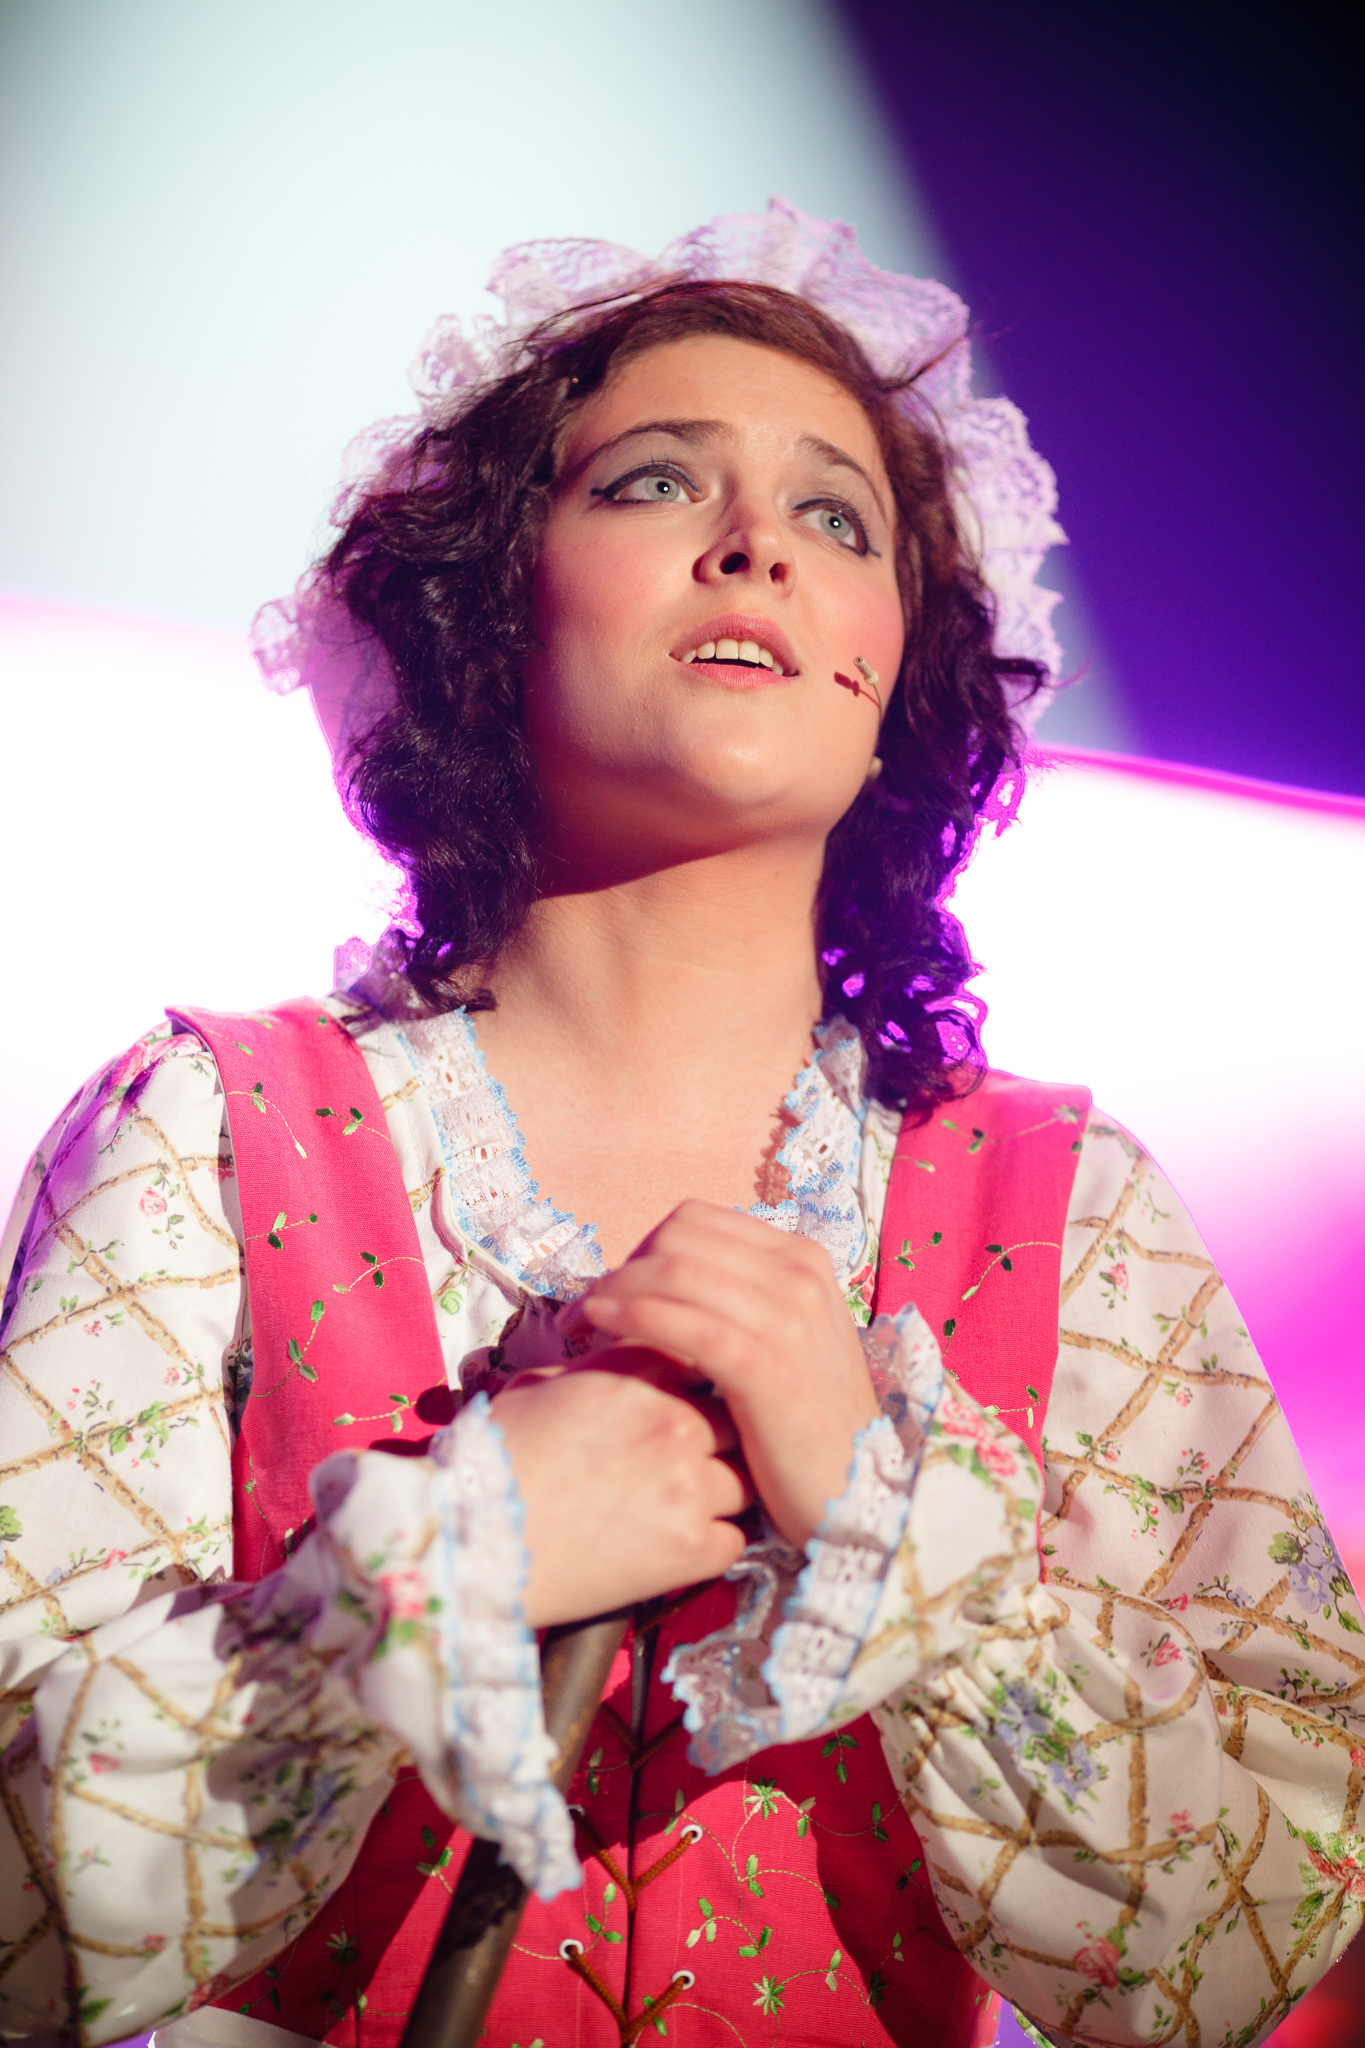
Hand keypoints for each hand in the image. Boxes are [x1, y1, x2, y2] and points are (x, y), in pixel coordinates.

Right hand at [490, 1357, 750, 1627]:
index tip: (682, 1400)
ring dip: (720, 1489)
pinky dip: (711, 1542)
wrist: (474, 1543)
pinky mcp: (693, 1547)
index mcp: (637, 1373)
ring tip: (679, 1503)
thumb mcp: (536, 1387)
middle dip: (716, 1434)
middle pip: (734, 1416)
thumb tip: (609, 1365)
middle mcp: (675, 1421)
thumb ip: (592, 1369)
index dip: (692, 1381)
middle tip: (683, 1459)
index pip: (699, 1353)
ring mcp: (690, 1485)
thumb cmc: (493, 1462)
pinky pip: (734, 1538)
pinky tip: (675, 1542)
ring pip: (744, 1478)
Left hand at [577, 1202, 880, 1549]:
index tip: (614, 1289)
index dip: (642, 1248)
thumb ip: (739, 1301)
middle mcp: (799, 1276)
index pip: (696, 1221)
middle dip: (622, 1266)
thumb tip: (662, 1280)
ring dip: (613, 1289)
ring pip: (674, 1270)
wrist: (858, 1494)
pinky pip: (682, 1321)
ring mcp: (787, 1318)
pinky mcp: (766, 1367)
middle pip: (678, 1237)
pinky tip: (599, 1330)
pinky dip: (631, 1314)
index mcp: (801, 1259)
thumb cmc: (805, 1426)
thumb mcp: (785, 1343)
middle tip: (590, 1310)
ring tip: (582, 1324)